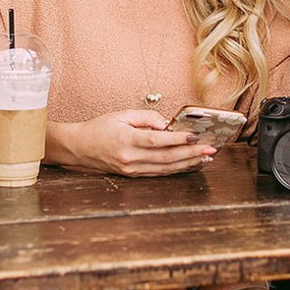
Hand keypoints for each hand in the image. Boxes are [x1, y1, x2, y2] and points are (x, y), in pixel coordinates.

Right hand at [47, 109, 217, 175]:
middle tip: (210, 148)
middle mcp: (130, 158)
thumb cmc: (99, 128)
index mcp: (126, 140)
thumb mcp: (121, 115)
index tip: (194, 135)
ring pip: (165, 168)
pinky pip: (159, 173)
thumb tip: (167, 123)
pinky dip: (176, 169)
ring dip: (188, 163)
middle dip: (191, 153)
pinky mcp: (133, 175)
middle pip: (166, 157)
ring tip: (205, 157)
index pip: (157, 141)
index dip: (177, 139)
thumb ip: (146, 117)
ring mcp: (132, 169)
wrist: (79, 148)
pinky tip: (189, 164)